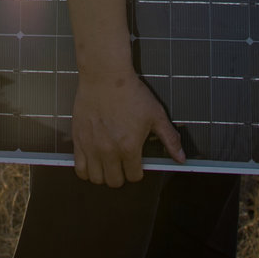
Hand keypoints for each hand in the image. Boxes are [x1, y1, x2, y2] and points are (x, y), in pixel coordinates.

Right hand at [70, 70, 185, 186]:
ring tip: (108, 165)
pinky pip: (79, 167)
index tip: (136, 164)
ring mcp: (91, 146)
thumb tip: (181, 158)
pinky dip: (86, 170)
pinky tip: (93, 162)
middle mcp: (109, 151)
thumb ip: (169, 139)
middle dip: (121, 176)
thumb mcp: (156, 115)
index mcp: (129, 147)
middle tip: (123, 165)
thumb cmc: (131, 93)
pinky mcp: (78, 139)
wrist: (105, 76)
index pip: (134, 177)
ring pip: (96, 178)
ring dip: (103, 175)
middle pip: (114, 182)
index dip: (137, 172)